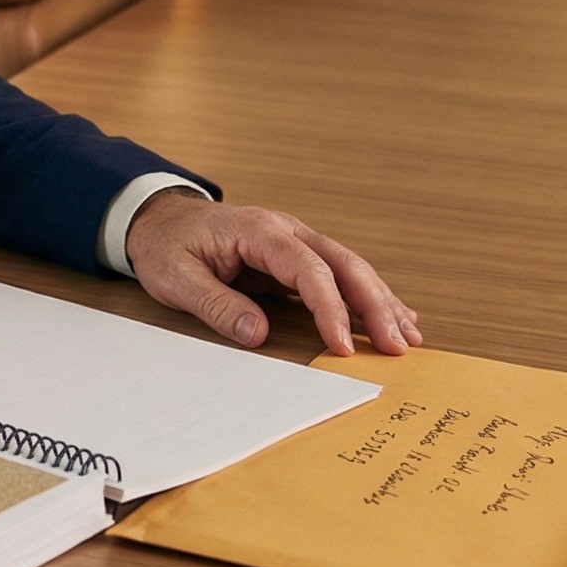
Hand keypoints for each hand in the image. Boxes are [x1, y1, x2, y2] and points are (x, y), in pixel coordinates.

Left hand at [126, 190, 420, 356]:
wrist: (158, 219)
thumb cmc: (166, 246)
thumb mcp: (176, 279)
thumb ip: (216, 305)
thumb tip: (259, 334)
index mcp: (258, 231)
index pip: (307, 270)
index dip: (330, 309)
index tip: (343, 347)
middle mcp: (285, 229)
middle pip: (344, 263)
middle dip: (375, 304)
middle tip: (397, 346)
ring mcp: (294, 238)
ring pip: (350, 266)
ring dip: (380, 301)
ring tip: (408, 337)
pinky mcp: (296, 254)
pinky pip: (339, 273)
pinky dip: (368, 295)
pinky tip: (395, 315)